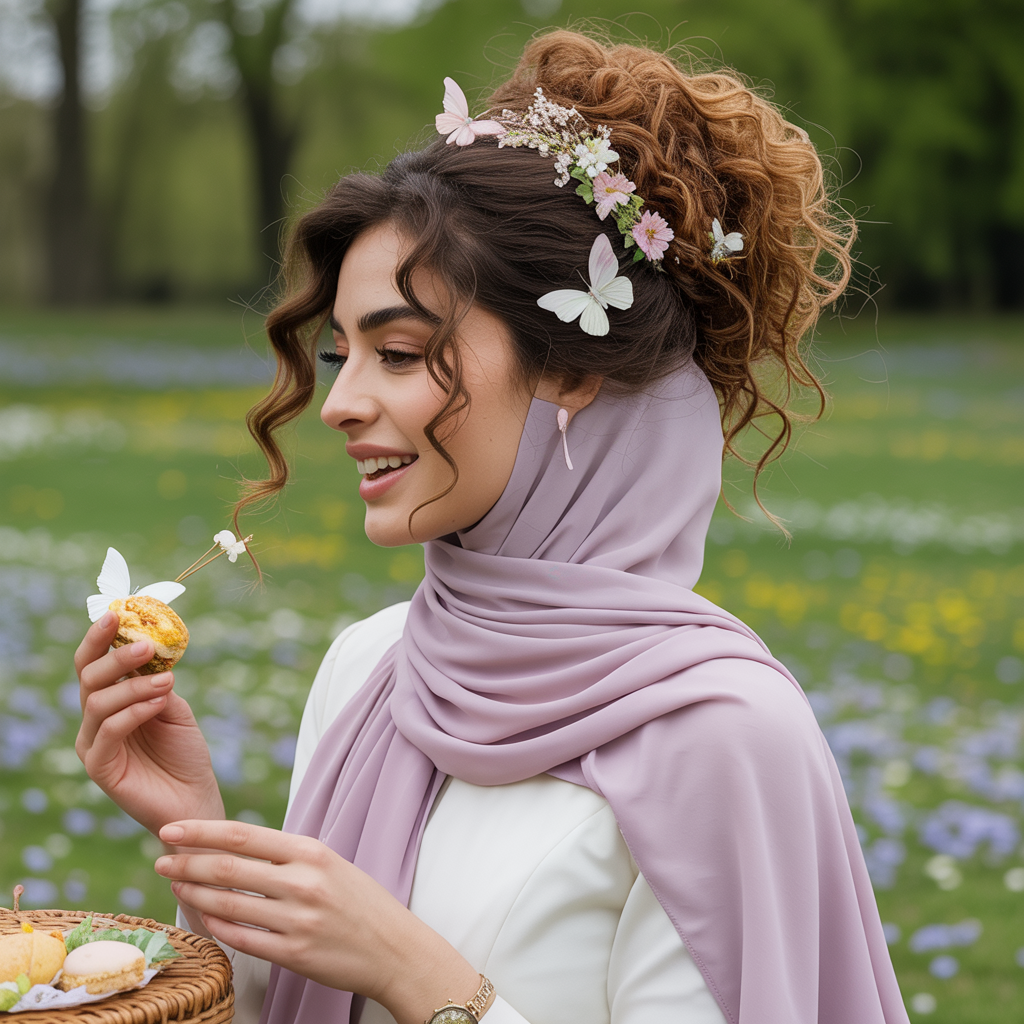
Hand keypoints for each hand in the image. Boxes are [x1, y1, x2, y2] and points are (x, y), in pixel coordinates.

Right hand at [74, 611, 224, 834]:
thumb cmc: (185, 753)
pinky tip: (158, 704)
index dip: (99, 637)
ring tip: (166, 681)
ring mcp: (94, 745)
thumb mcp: (175, 708)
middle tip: (147, 645)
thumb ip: (158, 682)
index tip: (117, 613)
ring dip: (134, 685)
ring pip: (98, 702)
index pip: (93, 664)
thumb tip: (151, 653)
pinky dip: (133, 712)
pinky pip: (107, 732)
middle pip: (88, 677)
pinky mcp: (100, 768)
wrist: (196, 798)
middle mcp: (95, 720)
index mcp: (111, 701)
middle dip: (116, 656)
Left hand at [154, 820, 481, 1023]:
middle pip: (228, 869)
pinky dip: (215, 927)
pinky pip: (240, 939)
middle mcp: (303, 883)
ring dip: (194, 894)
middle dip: (186, 863)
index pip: (244, 835)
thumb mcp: (331, 864)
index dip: (201, 832)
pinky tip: (202, 918)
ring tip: (175, 885)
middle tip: (160, 859)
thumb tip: (235, 847)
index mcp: (312, 852)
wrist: (395, 948)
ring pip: (228, 904)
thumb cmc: (359, 902)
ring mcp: (297, 920)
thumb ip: (287, 855)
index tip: (171, 829)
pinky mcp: (294, 954)